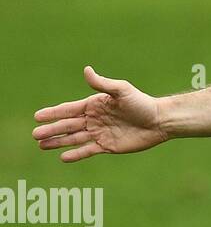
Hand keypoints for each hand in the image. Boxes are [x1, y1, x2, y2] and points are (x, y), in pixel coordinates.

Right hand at [32, 66, 167, 162]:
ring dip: (58, 142)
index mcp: (95, 105)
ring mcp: (100, 133)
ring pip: (74, 139)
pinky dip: (75, 154)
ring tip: (42, 145)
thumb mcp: (122, 91)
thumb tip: (86, 69)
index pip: (69, 109)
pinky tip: (63, 157)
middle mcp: (94, 119)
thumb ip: (102, 84)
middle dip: (51, 129)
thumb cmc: (142, 103)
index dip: (53, 113)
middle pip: (68, 125)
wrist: (160, 121)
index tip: (37, 116)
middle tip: (35, 134)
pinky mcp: (107, 146)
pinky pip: (87, 151)